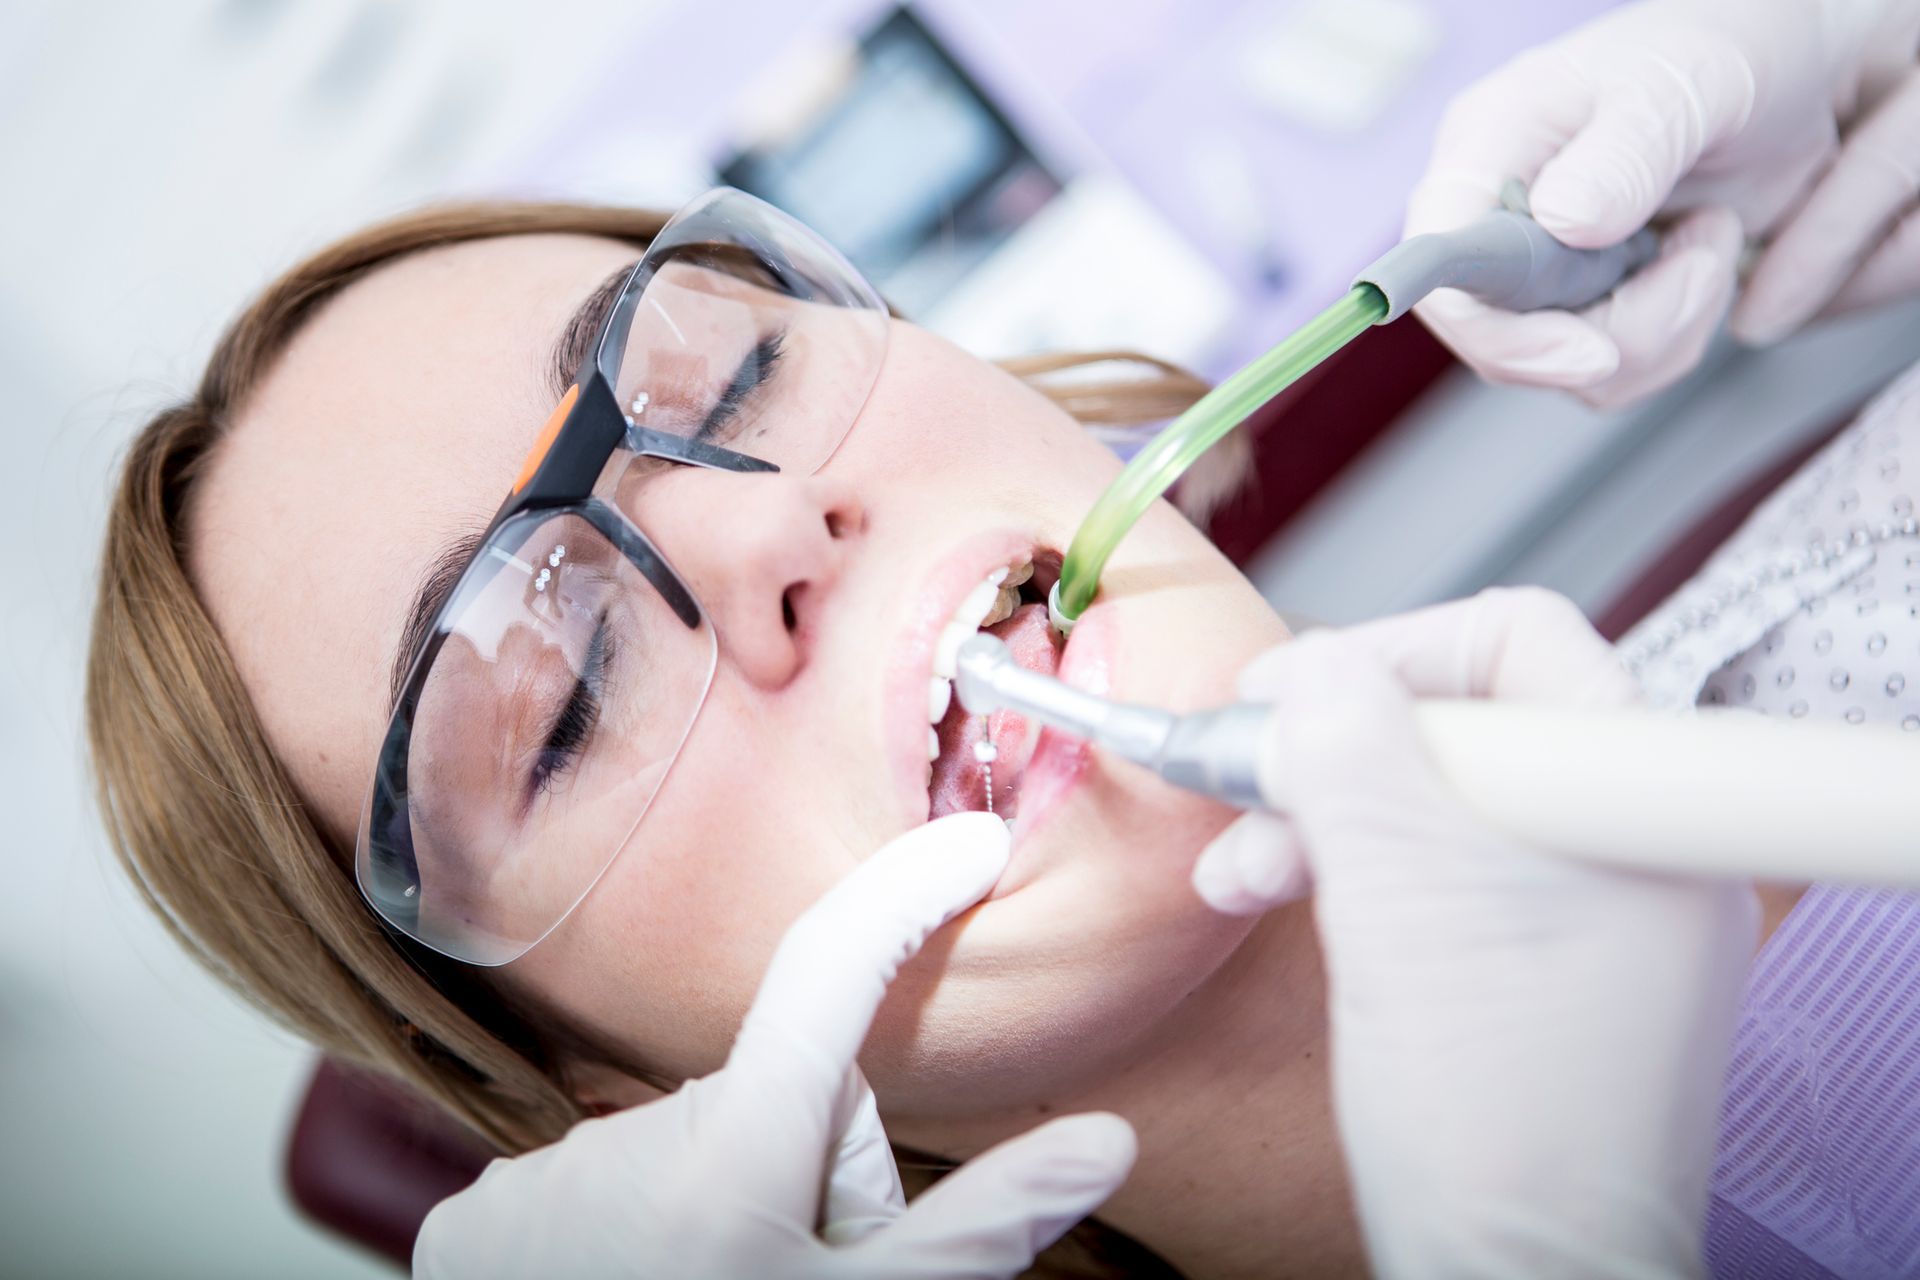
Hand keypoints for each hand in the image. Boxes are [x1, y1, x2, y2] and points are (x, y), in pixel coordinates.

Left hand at [414, 812, 1134, 1279]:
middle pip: (777, 1095)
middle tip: (809, 1265)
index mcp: (739, 1151)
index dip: (909, 890)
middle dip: (813, 1161)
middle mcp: (628, 1138)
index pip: (835, 966)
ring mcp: (539, 1181)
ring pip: (688, 1145)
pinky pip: (597, 1181)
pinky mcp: (476, 1223)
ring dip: (722, 1202)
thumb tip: (1105, 1140)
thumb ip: (986, 1225)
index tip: (973, 843)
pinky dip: (632, 1229)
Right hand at [1193, 589, 1758, 1277]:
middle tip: (1243, 780)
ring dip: (1325, 815)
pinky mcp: (1554, 964)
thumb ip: (1346, 752)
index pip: (1514, 642)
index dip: (1382, 651)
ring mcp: (1601, 907)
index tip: (1279, 699)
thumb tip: (1310, 669)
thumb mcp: (1394, 895)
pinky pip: (1450, 871)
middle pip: (1467, 721)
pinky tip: (1278, 898)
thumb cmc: (1487, 1113)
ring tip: (1239, 871)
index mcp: (1638, 802)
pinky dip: (1358, 872)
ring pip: (1442, 800)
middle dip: (1333, 749)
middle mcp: (1636, 841)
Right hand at [1407, 0, 1919, 408]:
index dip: (1497, 329)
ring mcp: (1543, 269)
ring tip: (1712, 236)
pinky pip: (1616, 370)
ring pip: (1571, 368)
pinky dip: (1679, 333)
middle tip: (1700, 258)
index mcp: (1488, 148)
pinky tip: (1704, 257)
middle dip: (1623, 329)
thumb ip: (1627, 151)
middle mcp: (1497, 217)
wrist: (1791, 66)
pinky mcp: (1590, 303)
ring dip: (1667, 326)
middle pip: (1509, 342)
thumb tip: (1562, 222)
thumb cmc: (1725, 44)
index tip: (1591, 354)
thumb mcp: (1685, 83)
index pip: (1441, 264)